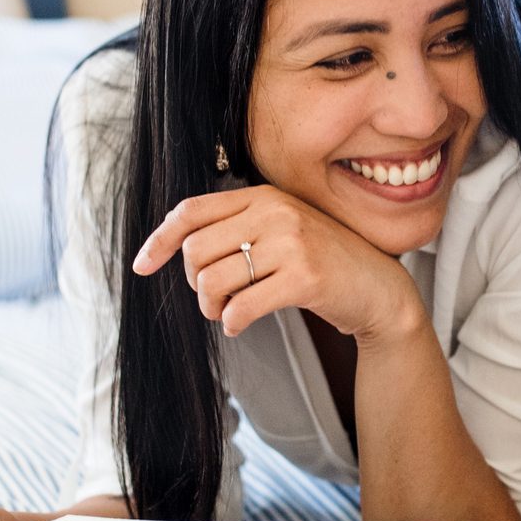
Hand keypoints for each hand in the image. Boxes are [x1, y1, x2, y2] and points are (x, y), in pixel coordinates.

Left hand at [132, 186, 424, 343]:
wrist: (378, 289)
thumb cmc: (322, 262)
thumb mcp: (281, 230)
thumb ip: (238, 228)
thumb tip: (174, 248)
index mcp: (264, 195)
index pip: (191, 211)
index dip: (158, 240)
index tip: (142, 266)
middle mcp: (275, 212)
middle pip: (194, 250)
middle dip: (192, 283)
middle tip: (211, 298)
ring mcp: (292, 242)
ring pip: (211, 280)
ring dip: (210, 307)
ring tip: (225, 313)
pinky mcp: (304, 277)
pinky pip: (241, 306)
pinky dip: (231, 322)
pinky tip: (239, 324)